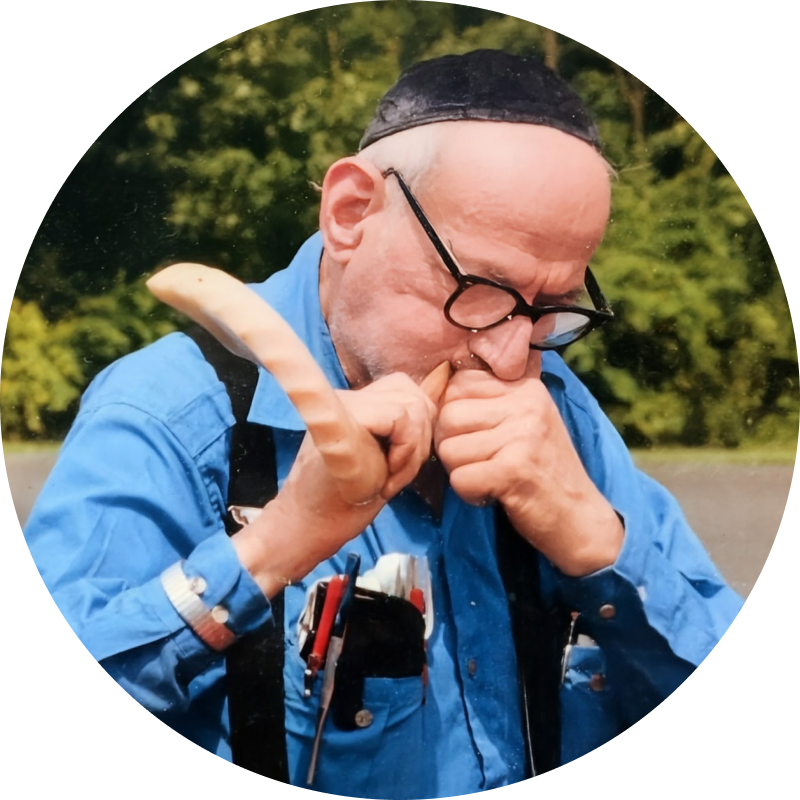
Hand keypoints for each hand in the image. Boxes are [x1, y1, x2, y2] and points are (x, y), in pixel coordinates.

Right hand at [234, 372, 438, 595]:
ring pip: (413, 407)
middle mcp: (348, 395)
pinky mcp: (343, 417)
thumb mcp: (386, 453)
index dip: (421, 413)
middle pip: (415, 396)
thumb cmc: (352, 494)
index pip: (403, 387)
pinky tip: (386, 475)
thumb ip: (405, 426)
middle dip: (420, 439)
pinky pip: (401, 418)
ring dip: (413, 451)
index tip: (407, 458)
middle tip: (398, 472)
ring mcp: (343, 403)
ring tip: (390, 477)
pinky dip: (405, 452)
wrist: (314, 521)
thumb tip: (438, 399)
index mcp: (358, 401)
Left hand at [434, 370, 622, 576]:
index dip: (455, 414)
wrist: (579, 517)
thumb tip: (439, 381)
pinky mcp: (514, 470)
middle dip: (452, 445)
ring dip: (461, 472)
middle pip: (448, 416)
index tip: (477, 436)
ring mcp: (522, 436)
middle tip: (481, 462)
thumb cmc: (542, 470)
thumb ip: (490, 399)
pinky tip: (492, 493)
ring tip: (490, 477)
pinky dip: (469, 494)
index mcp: (525, 388)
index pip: (459, 384)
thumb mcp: (525, 420)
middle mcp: (526, 404)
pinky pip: (460, 479)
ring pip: (449, 449)